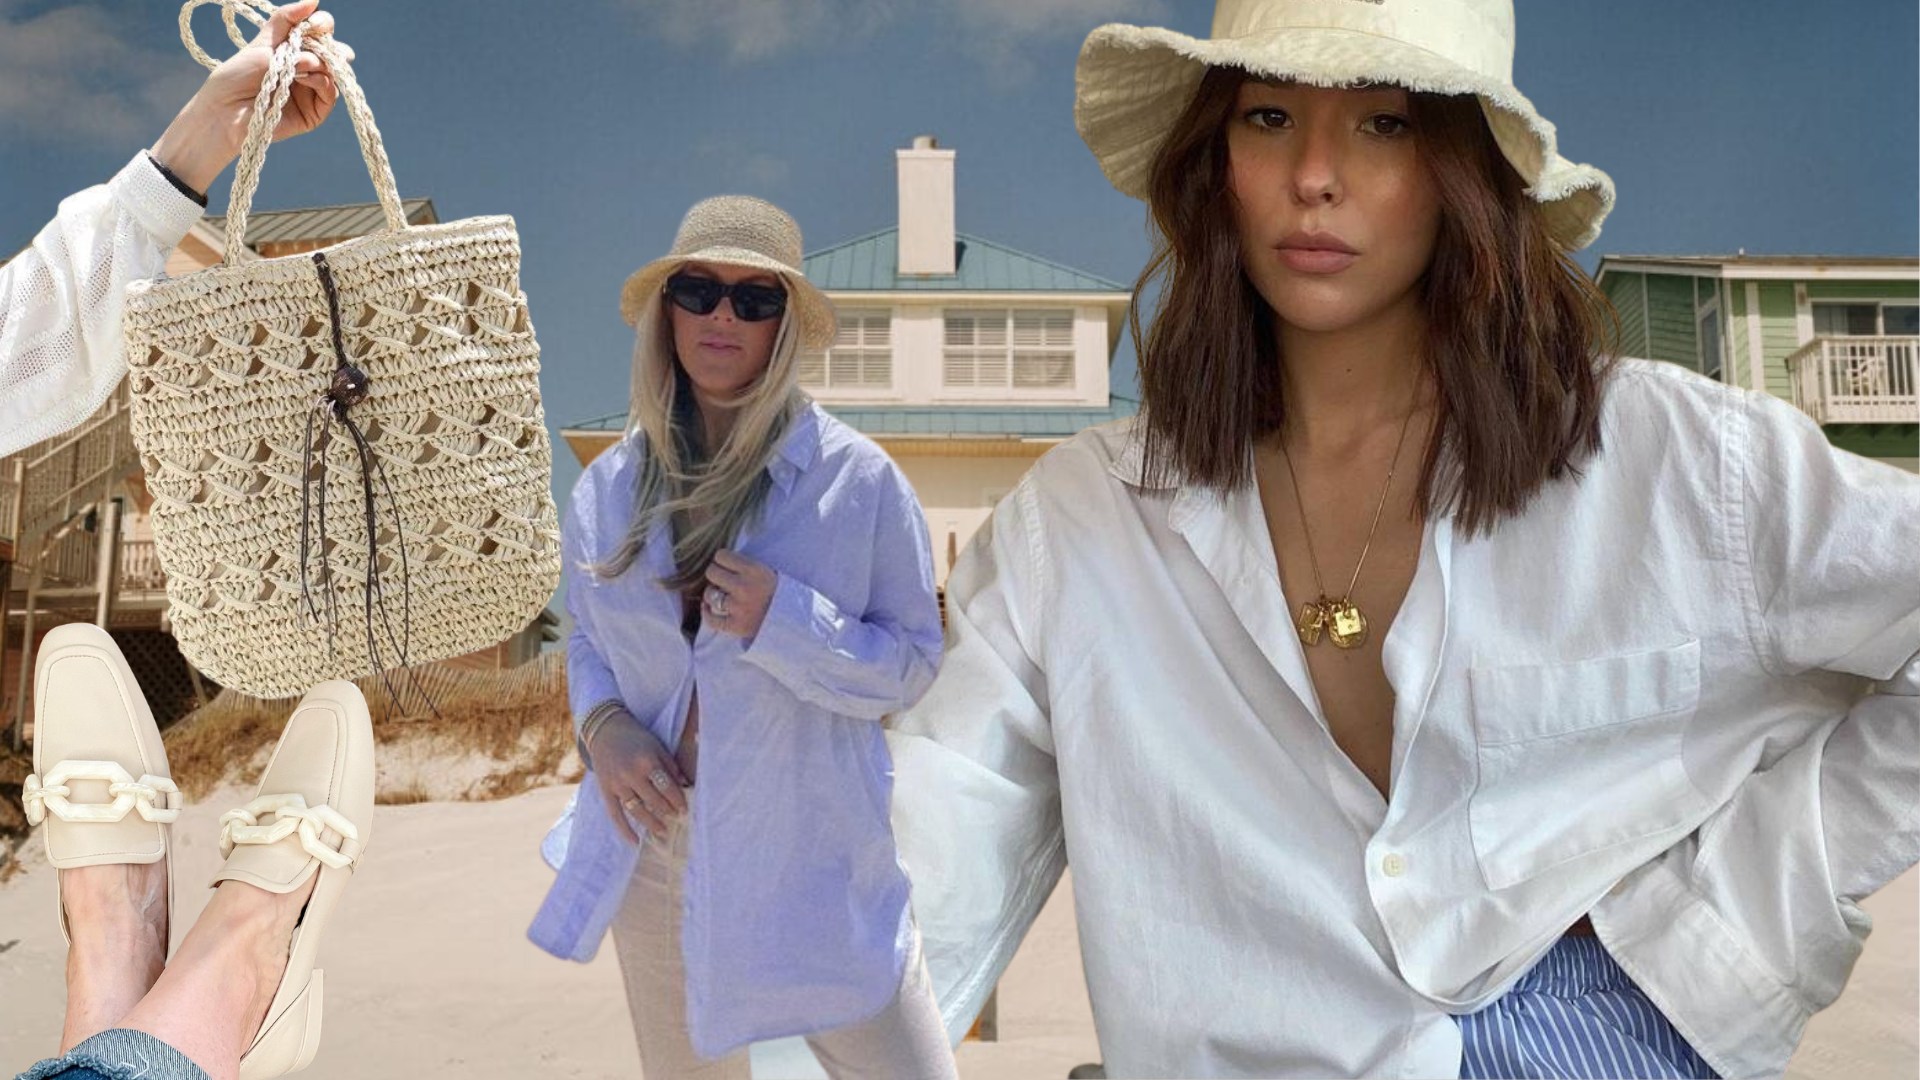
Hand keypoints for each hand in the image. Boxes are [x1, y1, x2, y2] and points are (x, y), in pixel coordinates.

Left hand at [149, 0, 355, 193]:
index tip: (316, 22)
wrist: (225, 111)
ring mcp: (311, 91)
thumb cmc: (236, 77)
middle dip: (329, 43)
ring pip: (334, 70)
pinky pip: (330, 92)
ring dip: (320, 62)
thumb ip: (287, 20)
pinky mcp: (314, 113)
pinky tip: (304, 77)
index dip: (322, 24)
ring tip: (300, 65)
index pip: (319, 32)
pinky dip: (321, 80)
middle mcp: (305, 70)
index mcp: (293, 51)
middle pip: (332, 50)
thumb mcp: (262, 42)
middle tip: (322, 40)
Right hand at [587, 706, 688, 843]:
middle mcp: (631, 774)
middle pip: (653, 801)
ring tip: (663, 831)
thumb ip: (670, 766)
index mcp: (647, 761)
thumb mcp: (657, 746)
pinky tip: (635, 842)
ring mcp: (617, 784)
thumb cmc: (636, 738)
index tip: (685, 809)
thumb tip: (685, 785)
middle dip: (667, 811)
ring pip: (636, 810)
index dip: (678, 800)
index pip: (666, 787)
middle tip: (676, 818)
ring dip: (651, 823)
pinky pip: (615, 814)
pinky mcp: (605, 791)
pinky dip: (624, 830)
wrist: (605, 731)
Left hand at [703, 549, 776, 639]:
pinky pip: (710, 619)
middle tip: (723, 580)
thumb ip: (747, 566)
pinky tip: (710, 609)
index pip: (721, 555)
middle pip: (712, 572)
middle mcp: (745, 587)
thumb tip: (720, 559)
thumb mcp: (769, 571)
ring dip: (713, 594)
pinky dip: (707, 613)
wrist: (796, 622)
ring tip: (722, 595)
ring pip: (709, 594)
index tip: (727, 566)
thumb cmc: (781, 594)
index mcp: (755, 569)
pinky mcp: (736, 626)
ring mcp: (739, 607)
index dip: (722, 560)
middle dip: (716, 575)